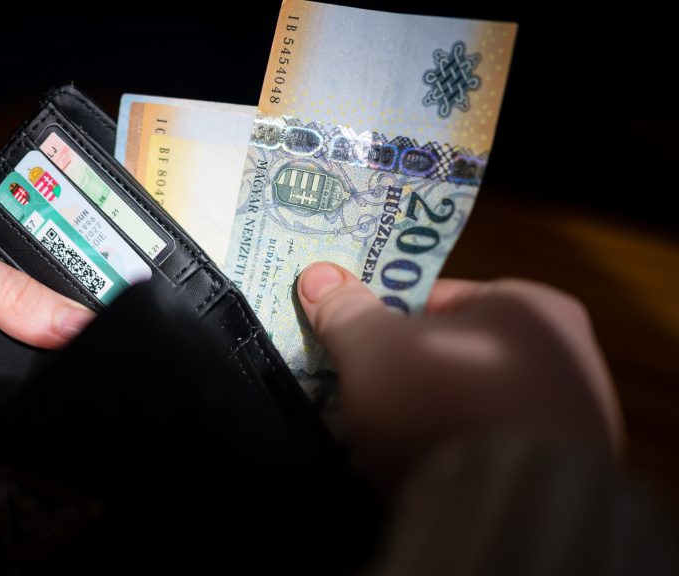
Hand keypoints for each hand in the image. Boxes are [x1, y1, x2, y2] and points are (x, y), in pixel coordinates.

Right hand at [297, 262, 622, 487]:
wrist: (503, 510)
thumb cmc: (442, 402)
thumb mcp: (373, 347)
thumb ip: (345, 311)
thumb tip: (317, 275)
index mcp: (533, 306)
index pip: (439, 298)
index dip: (386, 318)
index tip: (356, 344)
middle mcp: (570, 354)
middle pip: (456, 353)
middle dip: (408, 375)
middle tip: (365, 395)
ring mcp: (573, 418)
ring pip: (472, 405)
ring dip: (430, 419)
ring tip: (387, 441)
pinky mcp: (564, 474)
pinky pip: (491, 448)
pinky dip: (458, 455)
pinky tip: (425, 472)